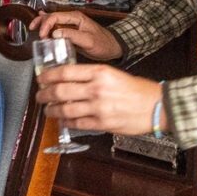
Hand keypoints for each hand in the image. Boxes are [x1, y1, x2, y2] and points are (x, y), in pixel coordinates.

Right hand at [29, 11, 122, 60]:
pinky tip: (41, 27)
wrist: (112, 48)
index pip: (55, 17)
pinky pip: (56, 27)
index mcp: (76, 18)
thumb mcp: (88, 40)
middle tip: (35, 33)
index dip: (46, 25)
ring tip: (34, 30)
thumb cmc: (103, 43)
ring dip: (42, 25)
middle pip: (51, 17)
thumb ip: (72, 35)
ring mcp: (70, 25)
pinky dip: (47, 27)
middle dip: (41, 23)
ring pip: (52, 21)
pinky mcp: (70, 32)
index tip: (42, 35)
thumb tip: (55, 33)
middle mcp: (72, 19)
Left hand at [35, 63, 164, 134]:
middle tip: (39, 96)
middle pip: (60, 91)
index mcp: (99, 72)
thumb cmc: (137, 90)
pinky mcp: (102, 123)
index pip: (65, 72)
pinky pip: (77, 123)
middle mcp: (97, 89)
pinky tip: (62, 121)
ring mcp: (99, 107)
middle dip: (44, 94)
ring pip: (65, 109)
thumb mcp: (113, 74)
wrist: (157, 106)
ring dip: (52, 110)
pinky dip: (66, 122)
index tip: (41, 79)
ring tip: (47, 110)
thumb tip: (67, 80)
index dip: (48, 76)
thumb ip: (91, 77)